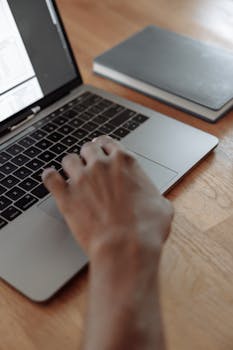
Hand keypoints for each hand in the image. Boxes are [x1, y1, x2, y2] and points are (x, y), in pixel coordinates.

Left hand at [42, 136, 172, 256]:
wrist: (126, 247)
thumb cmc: (146, 229)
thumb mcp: (162, 206)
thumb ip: (154, 195)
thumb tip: (155, 200)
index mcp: (125, 163)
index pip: (109, 143)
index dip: (104, 147)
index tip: (101, 151)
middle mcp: (102, 166)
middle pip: (88, 148)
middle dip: (88, 155)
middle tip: (88, 165)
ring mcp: (82, 179)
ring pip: (69, 159)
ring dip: (71, 165)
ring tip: (72, 174)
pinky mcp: (66, 196)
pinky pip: (50, 178)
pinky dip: (51, 177)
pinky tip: (53, 179)